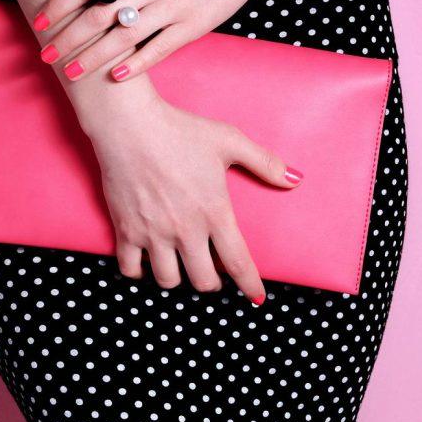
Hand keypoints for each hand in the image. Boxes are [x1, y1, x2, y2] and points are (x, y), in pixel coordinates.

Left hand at [33, 0, 281, 82]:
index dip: (59, 4)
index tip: (39, 21)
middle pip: (97, 16)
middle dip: (67, 39)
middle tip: (45, 56)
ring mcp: (170, 6)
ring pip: (123, 38)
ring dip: (93, 58)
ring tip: (72, 74)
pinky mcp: (192, 25)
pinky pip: (158, 49)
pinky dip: (137, 64)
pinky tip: (116, 76)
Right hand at [88, 95, 303, 302]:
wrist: (129, 124)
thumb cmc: (180, 130)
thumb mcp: (228, 140)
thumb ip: (264, 162)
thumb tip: (295, 179)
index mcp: (214, 212)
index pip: (238, 262)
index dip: (250, 284)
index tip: (256, 297)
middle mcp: (185, 229)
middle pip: (203, 281)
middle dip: (211, 283)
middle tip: (211, 272)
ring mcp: (154, 233)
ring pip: (169, 281)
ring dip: (178, 279)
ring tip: (180, 266)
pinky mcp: (126, 229)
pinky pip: (131, 269)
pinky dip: (139, 272)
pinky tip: (146, 262)